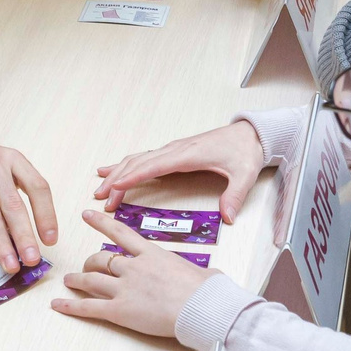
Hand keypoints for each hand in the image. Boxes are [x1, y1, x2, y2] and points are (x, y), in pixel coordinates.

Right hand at [0, 56, 55, 273]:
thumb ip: (11, 189)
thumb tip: (26, 230)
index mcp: (11, 158)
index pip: (37, 187)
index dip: (46, 214)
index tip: (51, 238)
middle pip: (14, 205)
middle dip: (25, 236)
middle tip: (33, 258)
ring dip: (3, 243)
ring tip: (12, 264)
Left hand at [51, 214, 214, 340]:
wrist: (202, 308)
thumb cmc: (207, 291)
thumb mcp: (205, 273)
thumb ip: (202, 272)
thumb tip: (211, 276)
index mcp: (152, 254)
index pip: (120, 233)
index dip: (100, 223)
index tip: (87, 214)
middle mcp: (134, 267)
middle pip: (101, 259)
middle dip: (90, 262)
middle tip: (84, 266)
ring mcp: (124, 288)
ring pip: (91, 280)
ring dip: (78, 280)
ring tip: (69, 281)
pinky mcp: (120, 310)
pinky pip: (90, 308)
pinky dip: (71, 306)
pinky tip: (58, 305)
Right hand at [94, 119, 266, 220]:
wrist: (250, 133)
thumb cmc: (245, 151)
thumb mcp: (244, 175)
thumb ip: (234, 195)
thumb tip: (228, 216)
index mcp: (188, 155)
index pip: (154, 166)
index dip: (133, 177)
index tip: (115, 187)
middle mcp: (176, 150)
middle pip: (138, 163)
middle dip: (117, 179)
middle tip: (101, 197)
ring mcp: (173, 149)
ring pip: (138, 159)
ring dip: (118, 172)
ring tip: (100, 186)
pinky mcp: (174, 152)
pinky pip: (145, 157)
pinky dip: (127, 164)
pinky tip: (115, 169)